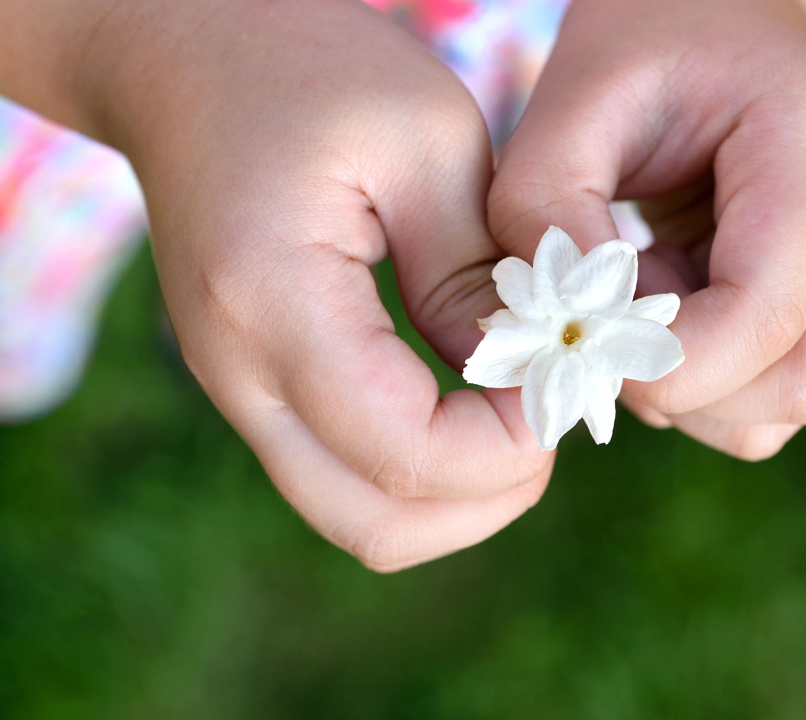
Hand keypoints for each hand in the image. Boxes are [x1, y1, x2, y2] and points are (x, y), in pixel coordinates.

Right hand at [78, 0, 551, 569]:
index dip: (509, 447)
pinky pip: (345, 474)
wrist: (187, 56)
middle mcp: (238, 372)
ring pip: (359, 516)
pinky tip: (475, 405)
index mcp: (275, 303)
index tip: (566, 378)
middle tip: (552, 418)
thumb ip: (476, 274)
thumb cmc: (313, 69)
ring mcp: (238, 390)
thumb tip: (528, 377)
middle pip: (375, 526)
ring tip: (521, 414)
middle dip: (488, 496)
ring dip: (457, 495)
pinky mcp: (259, 387)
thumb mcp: (429, 142)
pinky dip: (423, 470)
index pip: (407, 455)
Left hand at [488, 0, 805, 459]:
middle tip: (608, 333)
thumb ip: (546, 209)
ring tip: (636, 308)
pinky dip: (710, 383)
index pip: (769, 311)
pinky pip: (777, 384)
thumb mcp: (573, 96)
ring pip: (795, 398)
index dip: (672, 363)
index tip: (586, 346)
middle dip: (688, 392)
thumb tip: (565, 332)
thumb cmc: (643, 37)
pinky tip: (661, 310)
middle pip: (802, 381)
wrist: (717, 6)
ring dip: (699, 393)